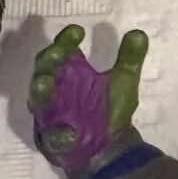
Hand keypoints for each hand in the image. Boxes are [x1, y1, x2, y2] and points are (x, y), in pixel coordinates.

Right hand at [29, 25, 148, 173]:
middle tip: (58, 53)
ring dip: (39, 91)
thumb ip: (130, 58)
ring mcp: (51, 116)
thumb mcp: (123, 82)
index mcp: (71, 73)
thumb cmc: (110, 110)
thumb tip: (140, 33)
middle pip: (43, 70)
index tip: (78, 31)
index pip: (62, 50)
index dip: (66, 39)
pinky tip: (71, 133)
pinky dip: (59, 135)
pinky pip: (51, 138)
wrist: (112, 147)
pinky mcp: (52, 141)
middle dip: (48, 60)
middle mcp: (56, 90)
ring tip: (45, 83)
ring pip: (38, 102)